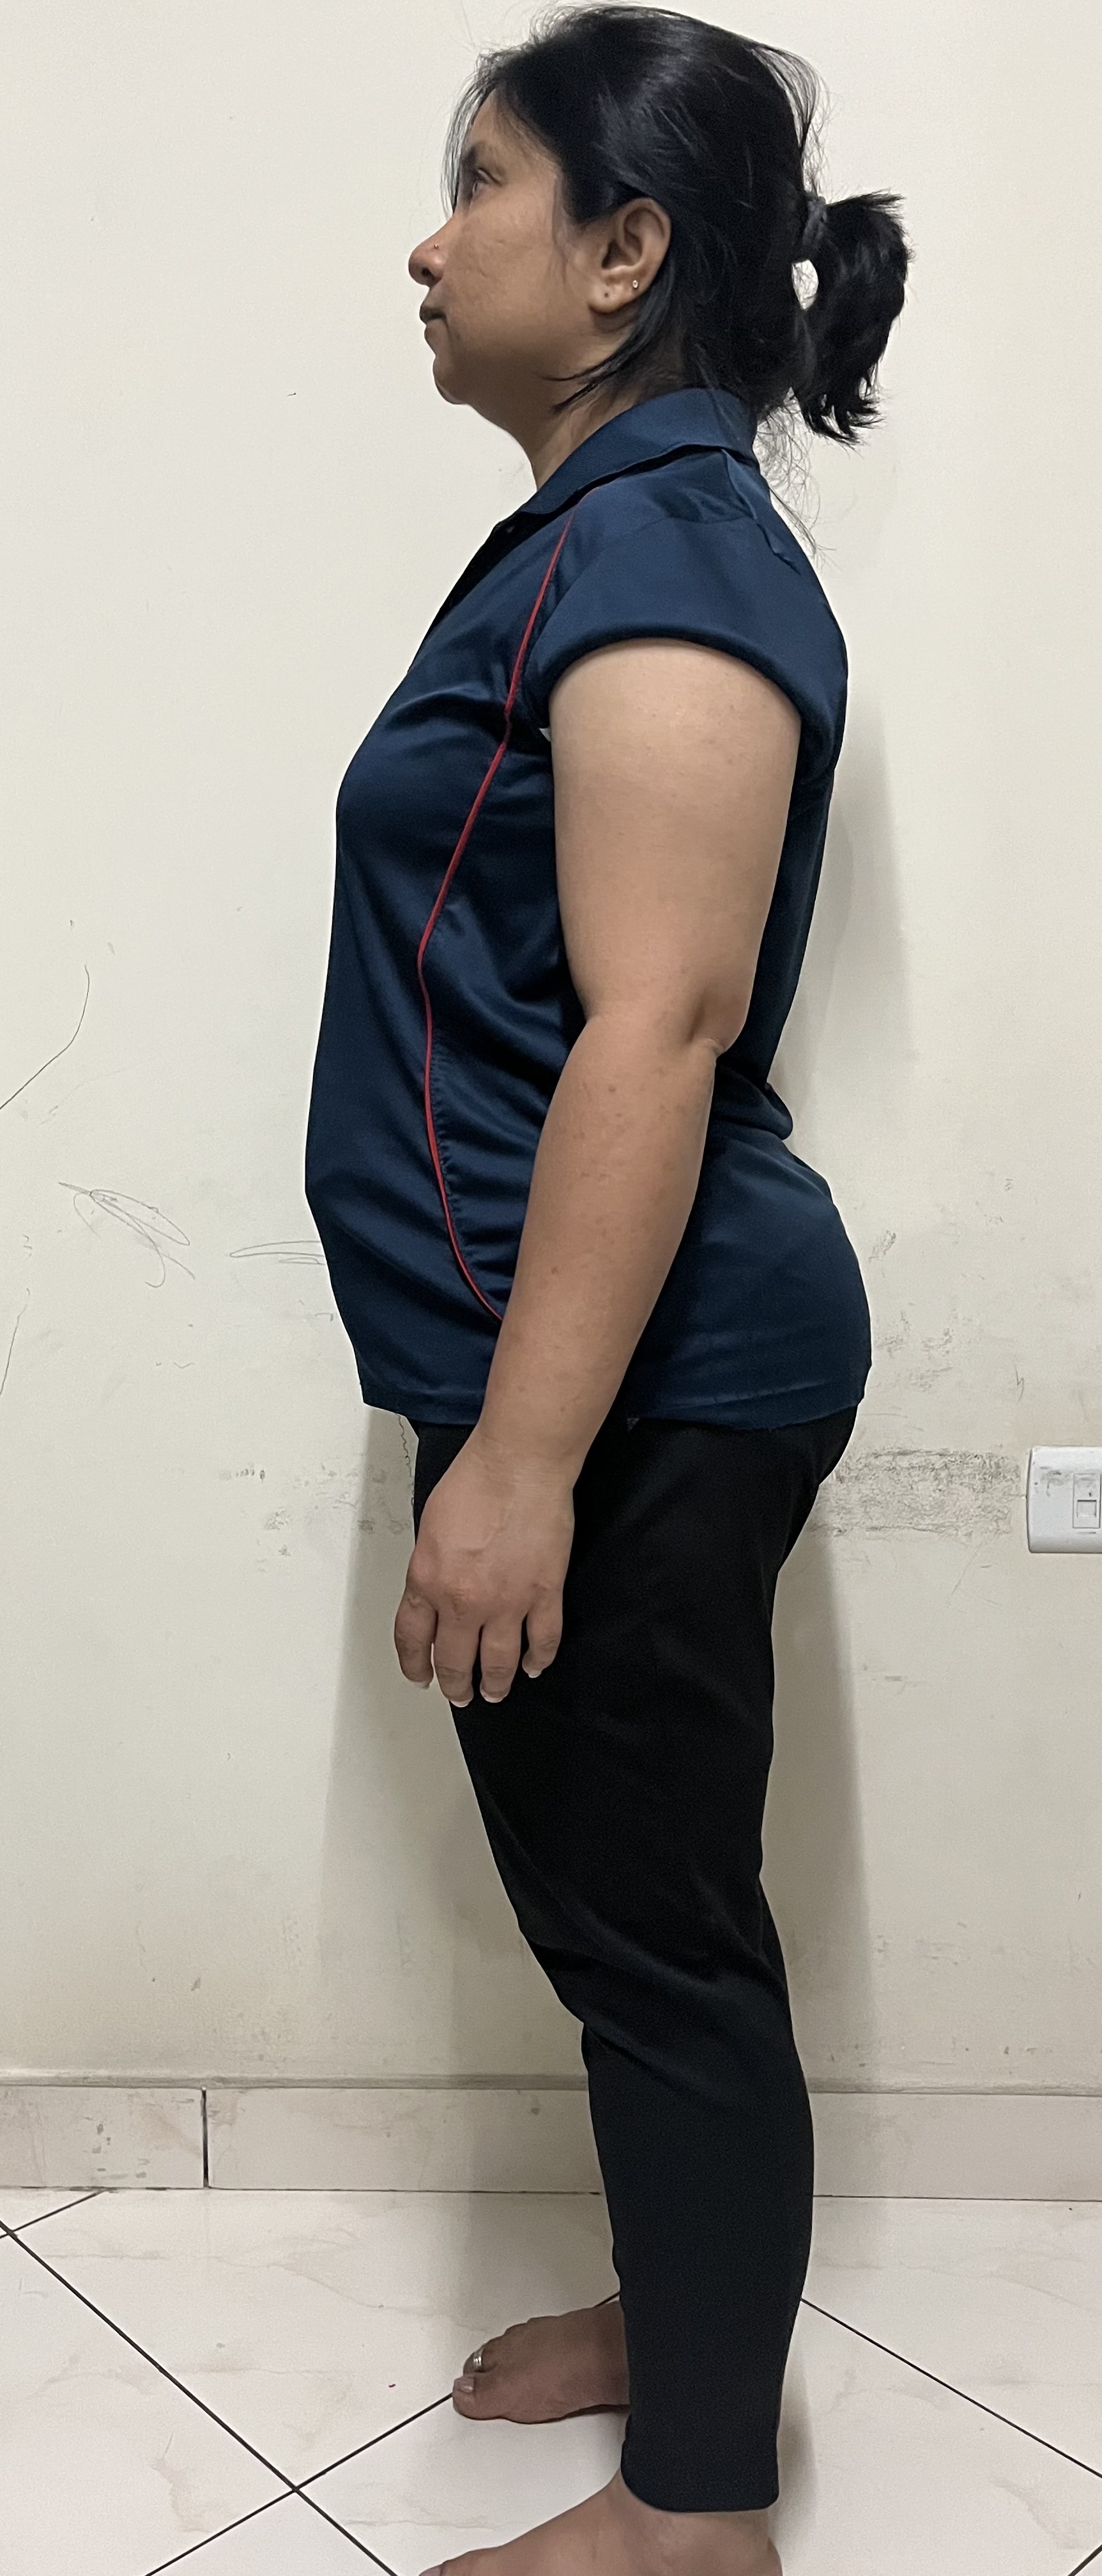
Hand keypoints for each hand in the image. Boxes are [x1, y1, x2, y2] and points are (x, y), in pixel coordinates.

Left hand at [394, 1427, 576, 1705]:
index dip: (415, 1665)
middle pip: (455, 1661)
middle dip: (455, 1684)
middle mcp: (464, 1601)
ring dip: (495, 1684)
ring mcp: (507, 1602)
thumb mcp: (431, 1527)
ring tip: (494, 1692)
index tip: (420, 1677)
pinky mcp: (544, 1594)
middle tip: (459, 1694)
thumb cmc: (476, 1480)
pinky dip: (539, 1659)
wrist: (520, 1464)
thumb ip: (431, 1568)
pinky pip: (542, 1640)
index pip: (413, 1639)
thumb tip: (437, 1593)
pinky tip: (535, 1666)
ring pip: (498, 1663)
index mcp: (428, 1580)